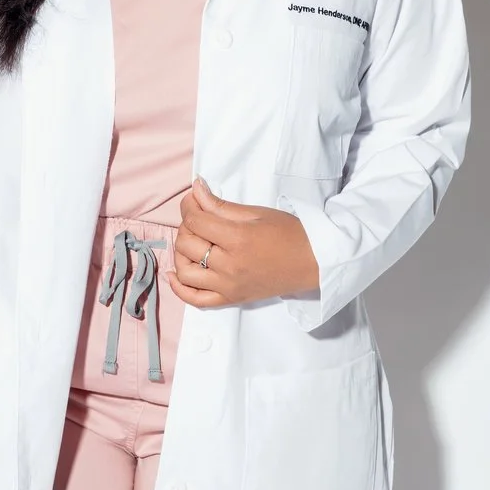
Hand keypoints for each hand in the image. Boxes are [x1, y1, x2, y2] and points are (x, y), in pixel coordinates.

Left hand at [163, 177, 319, 307]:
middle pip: (187, 244)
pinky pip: (196, 300)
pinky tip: (175, 274)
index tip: (193, 200)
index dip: (188, 207)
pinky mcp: (231, 298)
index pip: (195, 221)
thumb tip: (196, 189)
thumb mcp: (256, 213)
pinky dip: (180, 289)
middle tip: (198, 218)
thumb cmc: (290, 233)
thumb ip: (220, 205)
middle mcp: (230, 265)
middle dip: (187, 226)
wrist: (314, 262)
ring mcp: (229, 285)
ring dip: (181, 254)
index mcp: (237, 238)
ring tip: (192, 242)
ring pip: (186, 272)